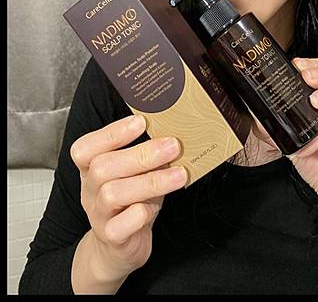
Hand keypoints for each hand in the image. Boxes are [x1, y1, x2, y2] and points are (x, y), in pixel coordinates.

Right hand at [70, 114, 186, 281]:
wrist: (119, 247)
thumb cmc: (131, 201)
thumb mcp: (135, 174)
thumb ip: (146, 156)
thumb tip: (173, 135)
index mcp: (91, 170)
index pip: (86, 148)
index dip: (112, 133)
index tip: (141, 121)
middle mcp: (90, 191)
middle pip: (102, 168)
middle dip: (141, 154)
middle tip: (173, 146)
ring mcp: (98, 215)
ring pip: (112, 194)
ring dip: (150, 181)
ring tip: (179, 174)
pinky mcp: (112, 238)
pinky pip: (120, 226)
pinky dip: (139, 213)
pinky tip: (155, 207)